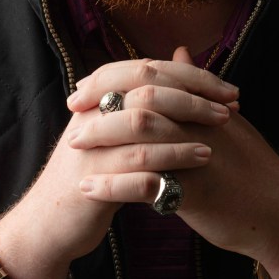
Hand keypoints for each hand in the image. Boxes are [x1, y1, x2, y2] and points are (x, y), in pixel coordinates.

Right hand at [6, 53, 232, 278]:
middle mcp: (92, 113)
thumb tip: (181, 57)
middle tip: (229, 107)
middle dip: (193, 97)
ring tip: (218, 138)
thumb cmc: (92, 169)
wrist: (48, 221)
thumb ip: (142, 95)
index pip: (148, 69)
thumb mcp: (113, 126)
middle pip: (147, 91)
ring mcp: (91, 147)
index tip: (226, 87)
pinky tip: (197, 167)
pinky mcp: (94, 182)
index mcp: (98, 95)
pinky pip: (136, 169)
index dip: (190, 74)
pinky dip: (170, 164)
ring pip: (143, 127)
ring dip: (185, 131)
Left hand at [69, 48, 278, 275]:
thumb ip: (197, 87)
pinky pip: (146, 184)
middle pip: (142, 97)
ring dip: (101, 137)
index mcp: (203, 103)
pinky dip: (113, 185)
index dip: (114, 77)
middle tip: (72, 109)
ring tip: (73, 145)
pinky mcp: (195, 192)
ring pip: (141, 135)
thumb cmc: (253, 168)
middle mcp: (199, 122)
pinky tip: (89, 189)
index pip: (152, 76)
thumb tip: (178, 51)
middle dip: (101, 101)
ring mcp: (197, 155)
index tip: (85, 87)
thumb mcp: (227, 119)